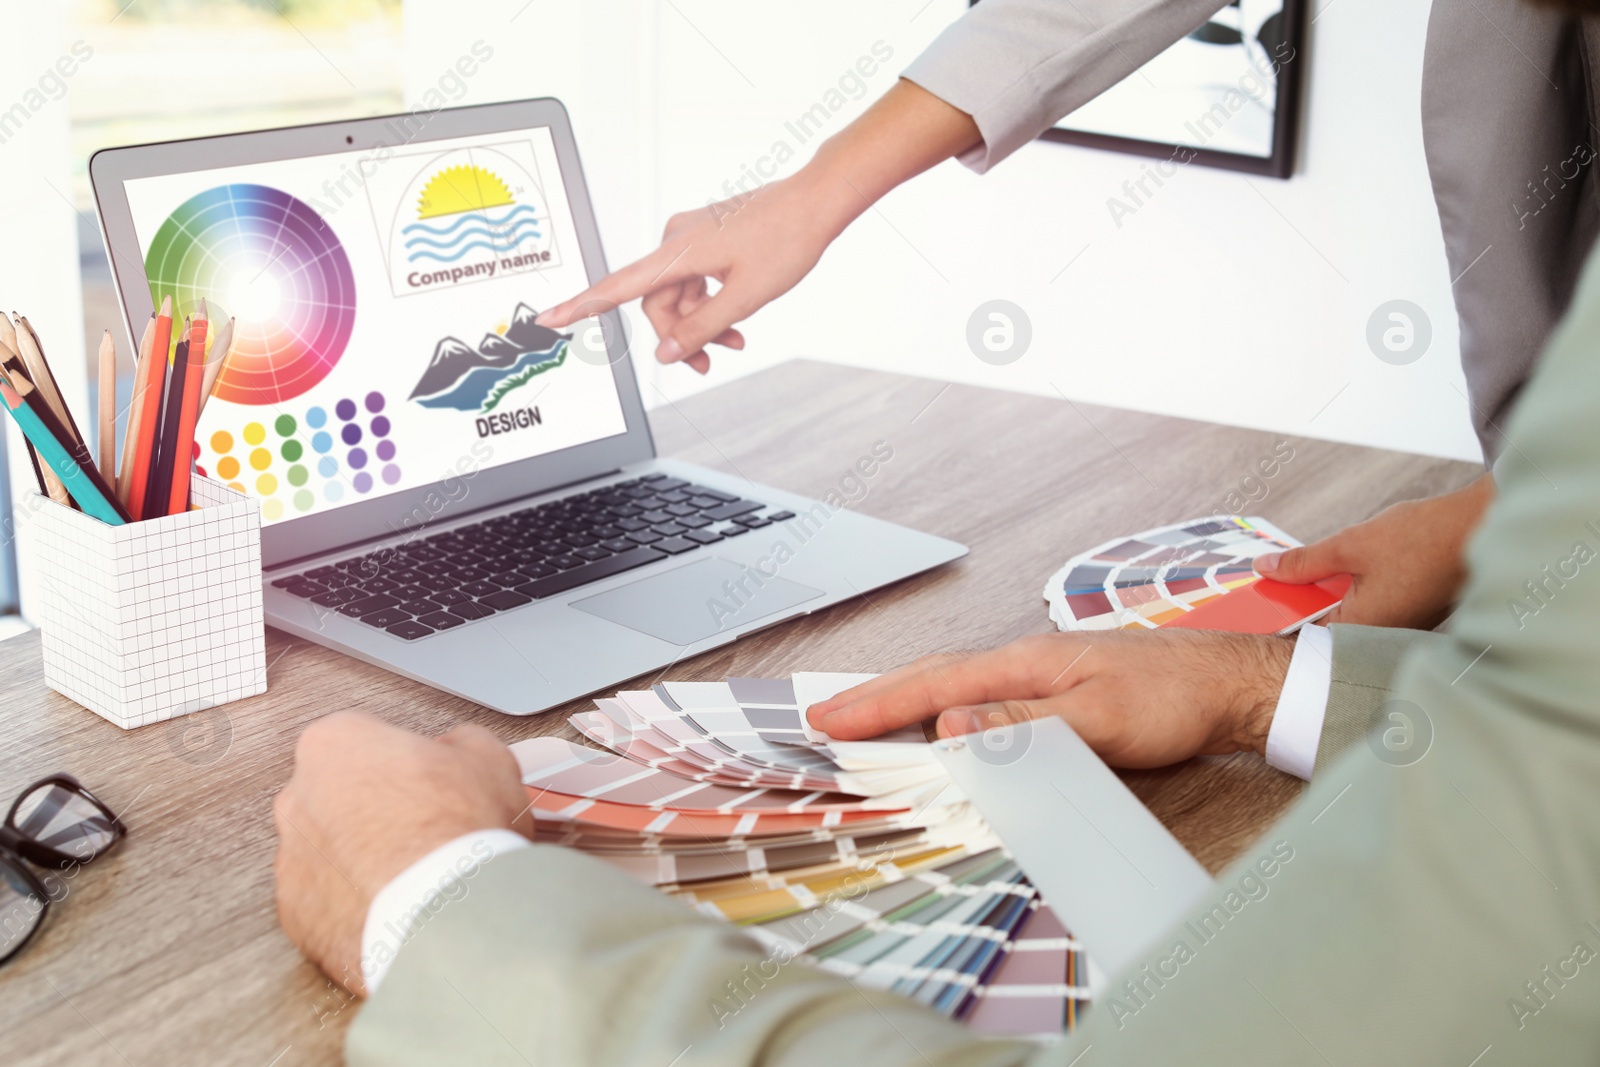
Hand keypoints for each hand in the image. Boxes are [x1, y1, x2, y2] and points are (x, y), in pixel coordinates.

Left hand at [273, 712, 531, 995]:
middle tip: (425, 827)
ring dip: (363, 859)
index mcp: (334, 744)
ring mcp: (291, 861)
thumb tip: (457, 753)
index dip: (403, 760)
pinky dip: (356, 905)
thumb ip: (459, 745)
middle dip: (376, 808)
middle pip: (337, 795)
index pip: (362, 739)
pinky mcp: (297, 916)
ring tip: (418, 876)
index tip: (427, 778)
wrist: (449, 916)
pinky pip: (326, 903)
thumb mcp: (487, 758)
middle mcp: (298, 798)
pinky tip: (400, 907)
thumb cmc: (461, 834)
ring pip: (329, 852)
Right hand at [537, 171, 839, 373]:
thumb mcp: (745, 297)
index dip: (582, 306)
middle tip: (706, 363)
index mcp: (678, 252)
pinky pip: (694, 281)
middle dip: (679, 334)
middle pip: (657, 302)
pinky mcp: (706, 239)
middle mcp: (676, 240)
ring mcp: (691, 238)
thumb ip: (702, 329)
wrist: (815, 203)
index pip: (617, 286)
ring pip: (678, 295)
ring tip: (734, 343)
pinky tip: (735, 322)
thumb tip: (668, 354)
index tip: (549, 318)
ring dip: (700, 323)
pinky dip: (710, 304)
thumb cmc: (786, 240)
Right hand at [806, 629, 1294, 768]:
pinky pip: (985, 696)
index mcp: (1027, 662)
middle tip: (825, 715)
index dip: (879, 704)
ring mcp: (1043, 671)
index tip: (830, 719)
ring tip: (866, 716)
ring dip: (907, 698)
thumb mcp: (1098, 720)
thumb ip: (1022, 723)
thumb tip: (951, 724)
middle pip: (935, 676)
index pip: (936, 685)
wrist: (1231, 683)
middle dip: (877, 696)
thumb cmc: (1174, 697)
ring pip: (957, 684)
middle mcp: (1027, 660)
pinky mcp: (1061, 688)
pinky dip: (947, 706)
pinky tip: (945, 720)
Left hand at [1253, 473, 1493, 628]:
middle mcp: (1383, 637)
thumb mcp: (1350, 545)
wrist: (1481, 525)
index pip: (1306, 640)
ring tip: (1293, 580)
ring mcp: (1399, 627)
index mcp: (1365, 629)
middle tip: (1264, 591)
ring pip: (1347, 618)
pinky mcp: (1411, 613)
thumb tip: (1265, 569)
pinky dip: (1348, 593)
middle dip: (1297, 609)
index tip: (1248, 614)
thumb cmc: (1423, 537)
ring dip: (1322, 599)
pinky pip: (1368, 608)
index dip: (1277, 624)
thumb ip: (1305, 562)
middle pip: (1325, 630)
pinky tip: (1335, 575)